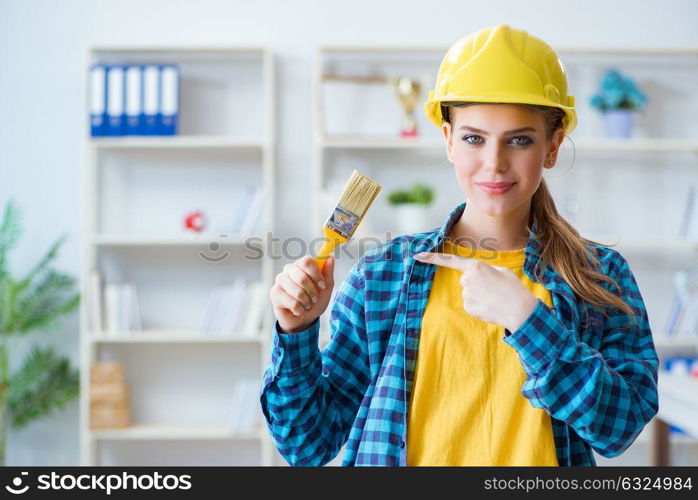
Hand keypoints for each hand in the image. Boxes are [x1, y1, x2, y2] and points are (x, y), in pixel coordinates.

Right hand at [269, 255, 334, 333]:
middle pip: (301, 277)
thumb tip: (330, 257)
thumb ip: (328, 272)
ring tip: (307, 305)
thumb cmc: (314, 301)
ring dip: (306, 302)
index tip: (323, 286)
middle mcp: (289, 269)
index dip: (316, 275)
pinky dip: (299, 309)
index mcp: (301, 265)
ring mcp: (280, 280)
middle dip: (312, 291)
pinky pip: (292, 302)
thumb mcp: (326, 288)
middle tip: (315, 299)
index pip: (307, 262)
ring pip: (297, 291)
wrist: (304, 319)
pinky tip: (298, 310)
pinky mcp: (275, 293)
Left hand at [413, 251, 537, 332]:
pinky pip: (470, 305)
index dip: (432, 257)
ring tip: (494, 298)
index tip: (417, 255)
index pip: (451, 260)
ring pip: (468, 294)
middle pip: (465, 280)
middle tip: (493, 289)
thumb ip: (483, 271)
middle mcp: (467, 279)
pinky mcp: (468, 308)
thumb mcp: (501, 271)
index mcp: (476, 266)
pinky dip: (479, 307)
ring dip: (478, 296)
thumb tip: (473, 278)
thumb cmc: (513, 288)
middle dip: (476, 284)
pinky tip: (490, 307)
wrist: (520, 310)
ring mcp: (466, 294)